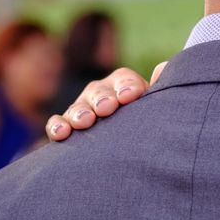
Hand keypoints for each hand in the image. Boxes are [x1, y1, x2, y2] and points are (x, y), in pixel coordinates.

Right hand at [46, 63, 166, 141]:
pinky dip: (57, 126)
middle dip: (102, 99)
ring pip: (77, 106)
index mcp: (124, 86)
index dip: (127, 86)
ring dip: (80, 113)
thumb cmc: (146, 124)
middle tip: (107, 108)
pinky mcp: (66, 128)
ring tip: (84, 121)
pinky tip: (61, 134)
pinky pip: (58, 123)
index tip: (131, 96)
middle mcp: (101, 94)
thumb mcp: (156, 108)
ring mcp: (82, 110)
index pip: (124, 79)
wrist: (130, 151)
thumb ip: (160, 90)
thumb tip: (162, 67)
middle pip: (99, 91)